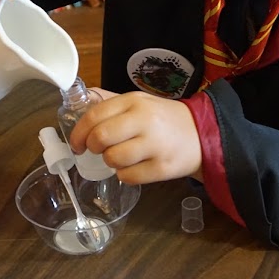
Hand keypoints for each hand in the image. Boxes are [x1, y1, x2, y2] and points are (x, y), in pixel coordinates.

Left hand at [68, 90, 202, 184]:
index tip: (76, 143)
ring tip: (122, 157)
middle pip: (101, 137)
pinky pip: (128, 177)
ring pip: (113, 159)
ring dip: (111, 162)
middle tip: (97, 150)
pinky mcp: (162, 168)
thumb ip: (110, 102)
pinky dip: (125, 175)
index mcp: (134, 101)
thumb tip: (81, 101)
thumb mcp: (139, 102)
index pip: (94, 115)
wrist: (202, 133)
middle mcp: (144, 120)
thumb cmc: (163, 119)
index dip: (78, 132)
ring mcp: (155, 145)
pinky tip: (135, 167)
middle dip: (93, 147)